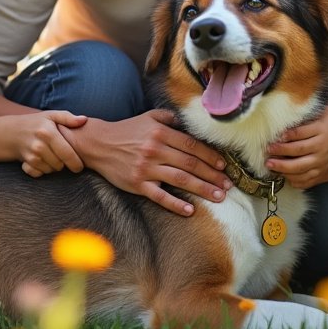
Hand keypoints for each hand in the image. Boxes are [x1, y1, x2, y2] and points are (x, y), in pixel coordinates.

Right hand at [7, 111, 87, 176]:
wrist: (10, 132)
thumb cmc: (35, 123)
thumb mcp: (51, 115)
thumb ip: (68, 118)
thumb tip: (84, 120)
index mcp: (48, 133)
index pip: (68, 154)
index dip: (77, 163)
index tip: (79, 166)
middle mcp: (39, 145)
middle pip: (61, 165)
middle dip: (63, 163)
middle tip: (61, 155)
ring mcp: (31, 156)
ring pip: (51, 170)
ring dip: (53, 166)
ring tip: (51, 155)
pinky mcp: (26, 164)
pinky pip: (41, 174)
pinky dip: (42, 170)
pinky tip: (42, 161)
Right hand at [64, 109, 231, 215]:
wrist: (98, 144)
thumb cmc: (126, 131)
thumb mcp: (148, 117)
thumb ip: (170, 118)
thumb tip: (188, 123)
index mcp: (161, 134)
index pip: (192, 146)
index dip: (211, 156)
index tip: (224, 166)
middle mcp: (155, 150)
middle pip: (191, 164)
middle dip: (213, 175)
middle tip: (229, 185)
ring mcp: (146, 168)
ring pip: (180, 180)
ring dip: (202, 189)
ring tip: (219, 197)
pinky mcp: (137, 184)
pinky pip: (159, 196)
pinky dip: (175, 204)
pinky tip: (190, 211)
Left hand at [266, 109, 327, 189]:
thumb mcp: (321, 111)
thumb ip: (306, 109)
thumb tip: (286, 105)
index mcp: (320, 129)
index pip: (300, 133)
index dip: (286, 136)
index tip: (274, 137)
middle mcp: (320, 145)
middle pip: (299, 150)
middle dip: (281, 152)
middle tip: (267, 153)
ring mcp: (322, 160)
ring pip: (302, 168)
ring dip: (284, 168)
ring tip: (270, 165)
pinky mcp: (322, 169)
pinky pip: (308, 179)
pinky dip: (296, 180)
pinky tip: (284, 176)